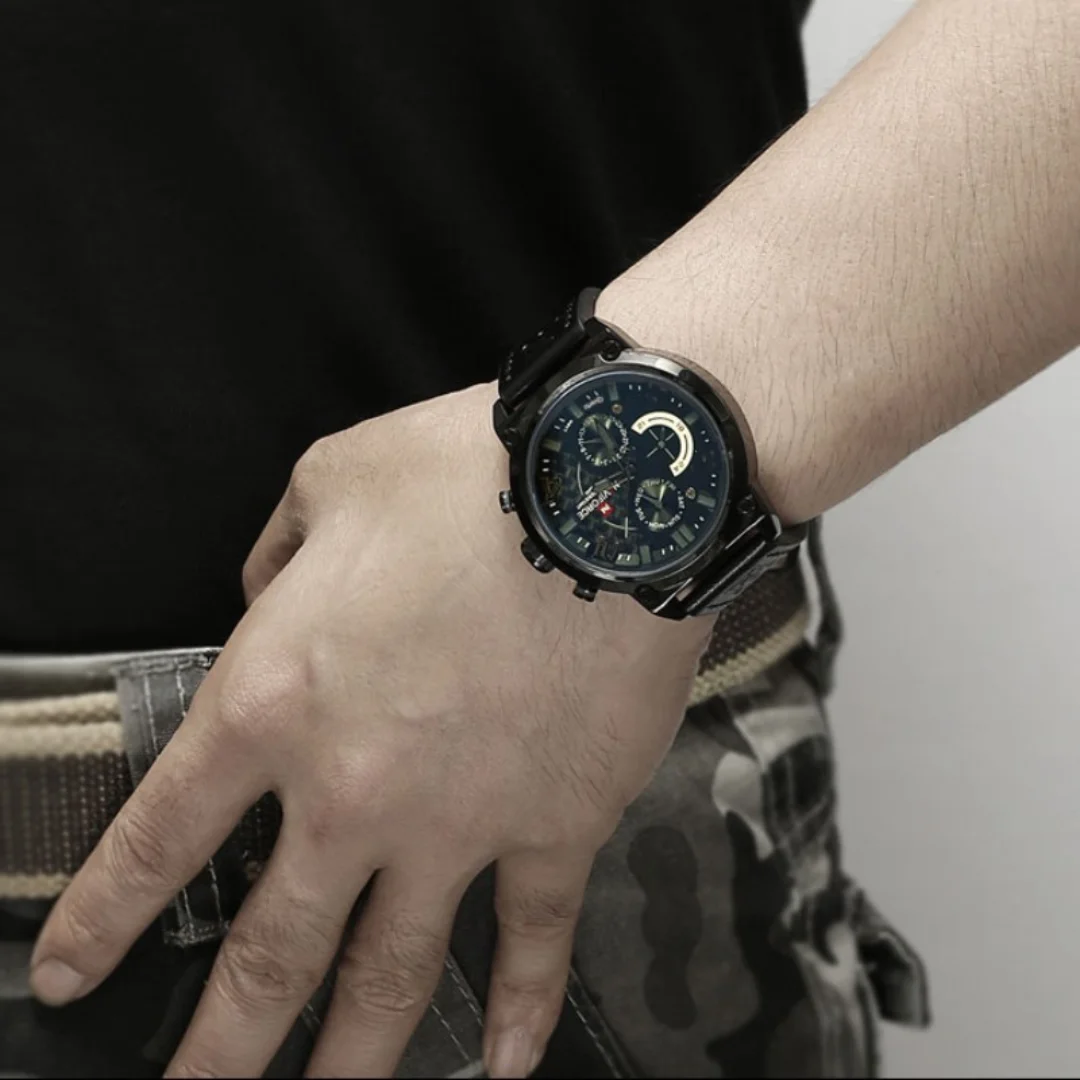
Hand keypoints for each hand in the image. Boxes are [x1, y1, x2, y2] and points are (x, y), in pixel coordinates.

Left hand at [29, 382, 712, 1077]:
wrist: (613, 489)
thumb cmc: (470, 472)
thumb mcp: (334, 480)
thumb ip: (275, 556)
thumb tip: (266, 600)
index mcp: (278, 696)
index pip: (163, 838)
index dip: (108, 917)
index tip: (75, 974)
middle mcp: (355, 788)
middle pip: (268, 953)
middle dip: (218, 1044)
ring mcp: (462, 823)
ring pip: (392, 980)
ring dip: (350, 1062)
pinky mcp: (558, 827)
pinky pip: (532, 941)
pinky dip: (521, 1009)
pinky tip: (506, 1062)